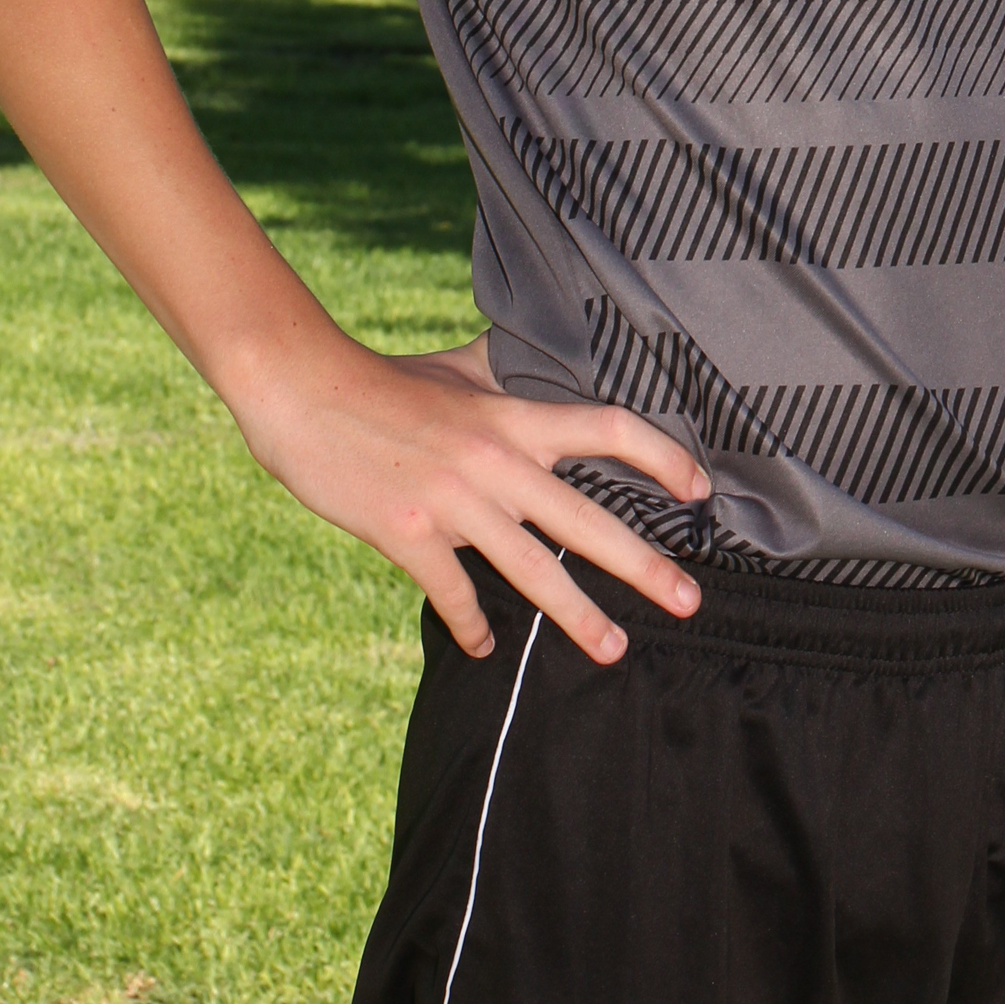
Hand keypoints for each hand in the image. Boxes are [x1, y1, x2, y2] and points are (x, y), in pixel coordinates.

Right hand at [233, 329, 709, 666]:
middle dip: (644, 565)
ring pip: (530, 571)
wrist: (303, 391)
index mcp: (512, 416)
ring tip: (613, 650)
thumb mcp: (457, 369)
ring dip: (576, 617)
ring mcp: (452, 502)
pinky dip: (469, 626)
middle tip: (689, 600)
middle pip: (586, 520)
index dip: (663, 457)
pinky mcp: (406, 536)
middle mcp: (495, 459)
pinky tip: (482, 649)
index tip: (701, 490)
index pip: (609, 428)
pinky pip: (452, 594)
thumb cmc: (385, 380)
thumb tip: (540, 353)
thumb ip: (506, 371)